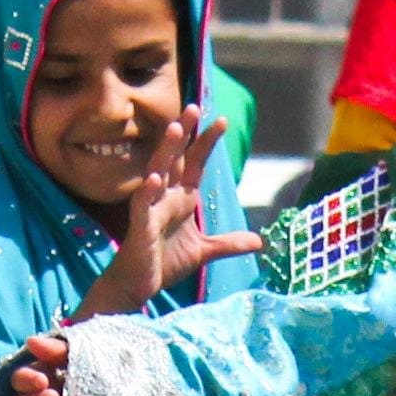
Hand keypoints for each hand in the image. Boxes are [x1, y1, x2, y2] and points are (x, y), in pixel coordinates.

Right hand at [78, 107, 263, 318]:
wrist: (137, 287)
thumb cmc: (164, 264)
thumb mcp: (203, 251)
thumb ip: (228, 244)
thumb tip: (259, 243)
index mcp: (180, 198)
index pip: (194, 163)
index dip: (206, 143)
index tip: (222, 121)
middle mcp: (165, 198)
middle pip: (175, 159)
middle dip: (183, 134)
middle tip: (194, 108)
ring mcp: (150, 210)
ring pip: (156, 173)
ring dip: (165, 152)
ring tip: (174, 130)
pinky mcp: (139, 228)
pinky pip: (141, 206)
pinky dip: (147, 193)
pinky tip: (154, 180)